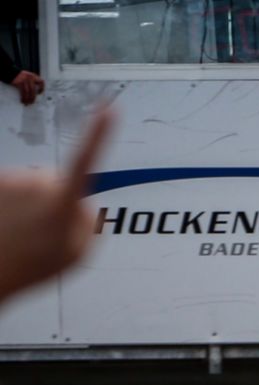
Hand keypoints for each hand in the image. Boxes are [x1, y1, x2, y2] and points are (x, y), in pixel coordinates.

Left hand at [0, 109, 111, 302]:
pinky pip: (13, 187)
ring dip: (33, 202)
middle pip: (58, 178)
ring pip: (33, 183)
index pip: (87, 159)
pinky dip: (13, 202)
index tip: (110, 108)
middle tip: (48, 228)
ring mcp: (12, 181)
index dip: (100, 132)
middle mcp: (36, 184)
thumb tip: (84, 201)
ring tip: (25, 231)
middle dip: (57, 197)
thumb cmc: (30, 263)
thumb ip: (90, 222)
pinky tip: (9, 224)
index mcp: (62, 200)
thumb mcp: (79, 253)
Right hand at [9, 70, 42, 104]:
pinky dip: (23, 97)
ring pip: (29, 92)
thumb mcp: (27, 76)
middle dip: (33, 97)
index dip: (41, 88)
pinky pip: (23, 92)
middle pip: (33, 90)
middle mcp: (30, 78)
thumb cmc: (19, 76)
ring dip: (28, 99)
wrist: (9, 72)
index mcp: (33, 76)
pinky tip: (23, 100)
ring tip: (27, 103)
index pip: (41, 82)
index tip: (39, 93)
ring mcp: (25, 80)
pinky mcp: (20, 83)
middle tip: (32, 102)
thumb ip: (31, 82)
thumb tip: (34, 93)